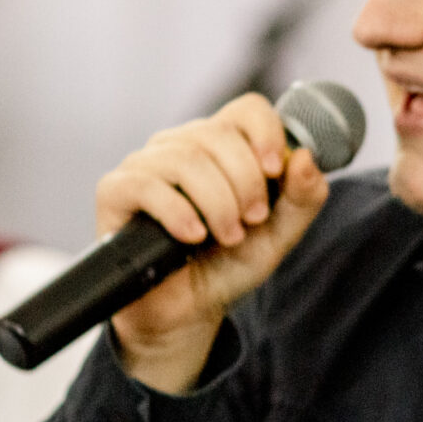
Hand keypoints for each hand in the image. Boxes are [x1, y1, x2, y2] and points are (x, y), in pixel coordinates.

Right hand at [100, 91, 329, 391]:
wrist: (187, 312)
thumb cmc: (228, 264)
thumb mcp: (278, 235)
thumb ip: (302, 199)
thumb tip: (307, 157)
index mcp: (222, 146)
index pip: (247, 109)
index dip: (266, 132)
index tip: (276, 170)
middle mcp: (181, 145)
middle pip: (218, 134)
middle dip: (246, 182)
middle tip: (252, 221)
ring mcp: (145, 164)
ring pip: (186, 159)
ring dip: (218, 203)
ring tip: (227, 236)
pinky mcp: (115, 190)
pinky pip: (147, 184)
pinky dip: (179, 212)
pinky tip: (193, 237)